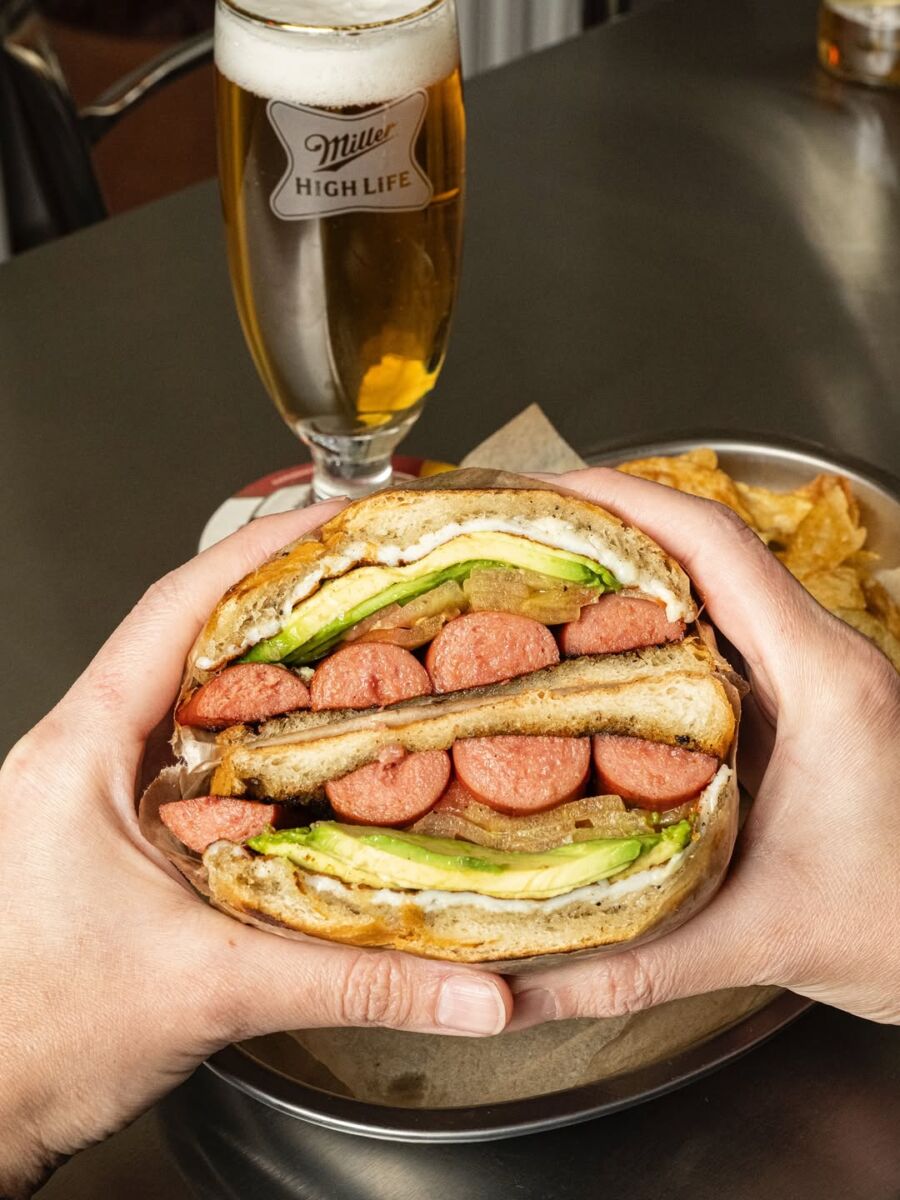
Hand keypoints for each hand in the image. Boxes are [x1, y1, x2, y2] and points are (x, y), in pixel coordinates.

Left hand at [0, 504, 510, 1198]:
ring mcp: (106, 793)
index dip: (260, 553)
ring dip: (281, 671)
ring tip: (368, 641)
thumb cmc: (39, 1040)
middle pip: (197, 639)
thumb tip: (471, 993)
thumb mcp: (207, 992)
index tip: (334, 518)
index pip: (174, 610)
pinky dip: (270, 742)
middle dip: (288, 601)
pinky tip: (328, 753)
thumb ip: (351, 982)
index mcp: (83, 752)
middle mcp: (90, 755)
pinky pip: (208, 759)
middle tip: (377, 574)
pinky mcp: (128, 833)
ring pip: (203, 700)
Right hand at [511, 468, 899, 1031]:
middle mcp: (823, 660)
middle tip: (520, 531)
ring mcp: (817, 679)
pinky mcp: (806, 708)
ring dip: (632, 570)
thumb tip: (516, 989)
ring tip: (541, 576)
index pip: (717, 548)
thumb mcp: (760, 940)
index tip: (544, 494)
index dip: (624, 503)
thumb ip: (631, 965)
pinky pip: (723, 636)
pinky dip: (656, 625)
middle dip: (609, 525)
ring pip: (717, 588)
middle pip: (707, 549)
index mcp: (824, 681)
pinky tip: (598, 652)